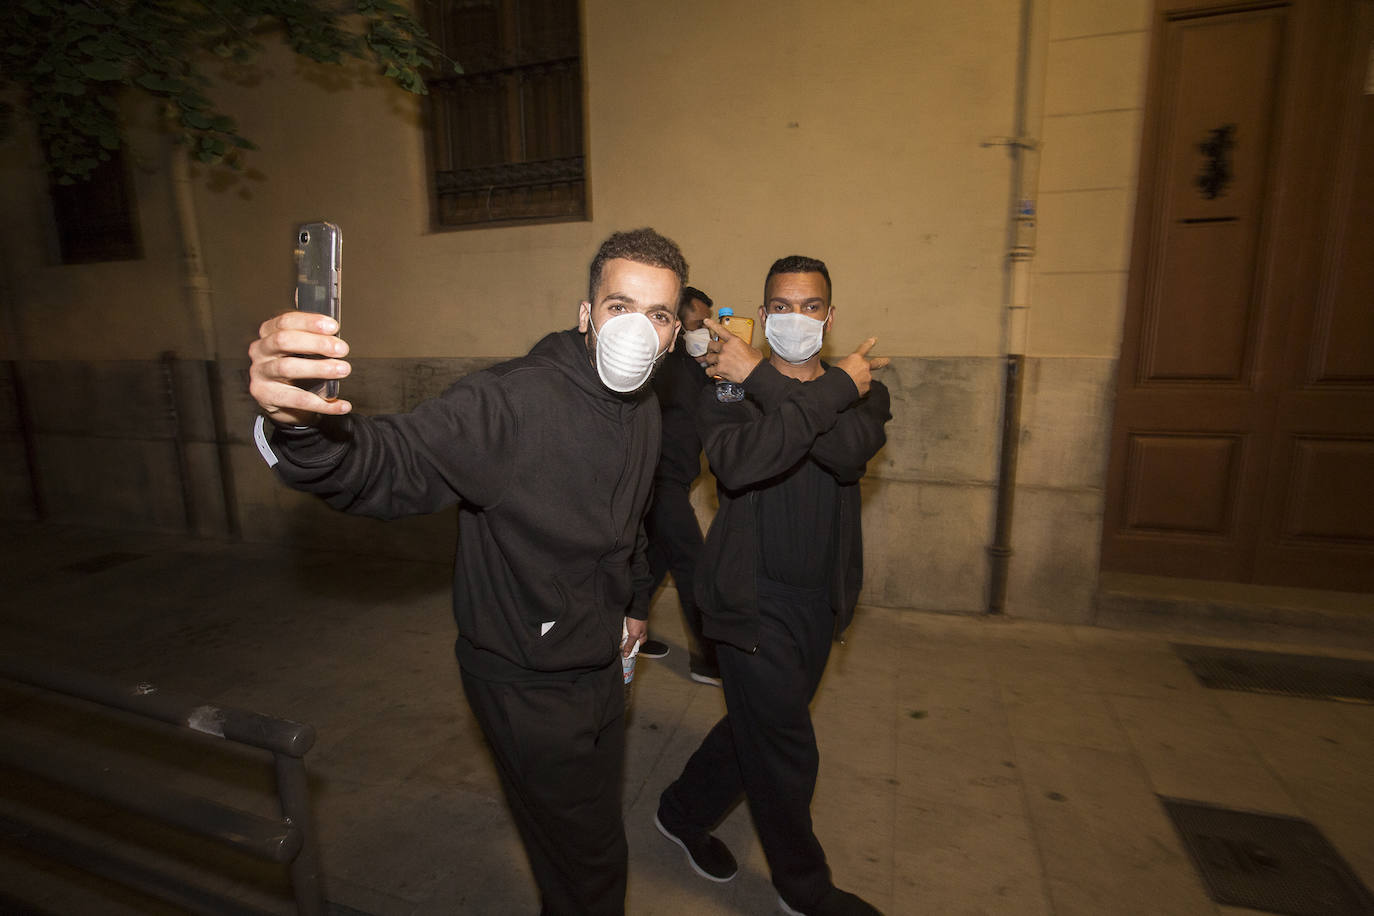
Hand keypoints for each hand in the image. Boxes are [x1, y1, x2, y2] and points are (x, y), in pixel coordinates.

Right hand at [247, 310, 352, 425]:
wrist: (282, 403)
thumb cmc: (295, 370)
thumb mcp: (301, 351)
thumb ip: (314, 342)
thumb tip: (337, 341)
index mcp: (269, 334)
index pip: (285, 322)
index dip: (309, 322)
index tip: (333, 327)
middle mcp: (261, 351)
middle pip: (284, 341)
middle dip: (316, 343)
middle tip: (341, 348)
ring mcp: (261, 374)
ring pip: (287, 367)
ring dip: (319, 368)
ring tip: (342, 370)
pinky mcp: (266, 397)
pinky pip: (297, 399)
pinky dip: (323, 403)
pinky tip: (340, 404)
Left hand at [623, 617, 646, 656]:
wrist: (633, 608)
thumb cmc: (637, 620)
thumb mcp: (633, 635)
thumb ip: (630, 645)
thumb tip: (627, 655)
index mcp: (642, 639)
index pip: (634, 649)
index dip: (627, 651)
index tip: (622, 652)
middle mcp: (638, 636)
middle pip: (629, 644)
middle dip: (624, 644)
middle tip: (621, 641)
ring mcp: (633, 631)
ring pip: (625, 639)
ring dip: (622, 638)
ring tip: (622, 634)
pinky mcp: (629, 627)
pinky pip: (623, 633)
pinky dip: (621, 633)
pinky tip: (620, 631)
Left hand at [700, 317, 763, 382]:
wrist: (755, 373)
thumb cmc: (755, 363)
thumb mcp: (752, 349)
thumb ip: (744, 347)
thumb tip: (744, 349)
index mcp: (734, 341)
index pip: (721, 330)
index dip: (712, 324)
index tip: (706, 321)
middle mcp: (726, 348)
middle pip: (711, 345)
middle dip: (710, 349)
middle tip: (711, 351)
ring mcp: (722, 358)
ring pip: (708, 358)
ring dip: (710, 361)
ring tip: (713, 363)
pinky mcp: (720, 368)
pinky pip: (709, 370)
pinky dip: (710, 372)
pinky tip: (712, 372)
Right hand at [833, 338, 889, 396]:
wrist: (837, 388)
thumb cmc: (835, 376)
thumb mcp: (839, 365)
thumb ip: (848, 365)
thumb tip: (850, 369)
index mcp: (856, 358)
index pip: (864, 348)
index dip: (869, 343)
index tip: (874, 339)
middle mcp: (864, 366)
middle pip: (876, 363)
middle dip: (883, 361)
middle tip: (887, 360)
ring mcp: (867, 377)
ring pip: (866, 379)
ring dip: (861, 382)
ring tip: (849, 385)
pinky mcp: (867, 388)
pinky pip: (864, 389)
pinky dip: (859, 390)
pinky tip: (852, 391)